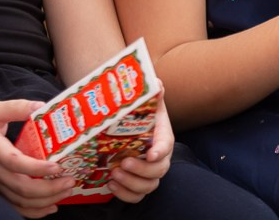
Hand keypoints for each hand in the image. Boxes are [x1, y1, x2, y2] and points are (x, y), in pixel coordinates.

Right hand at [0, 100, 72, 216]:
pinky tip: (51, 206)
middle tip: (71, 180)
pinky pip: (14, 206)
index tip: (58, 166)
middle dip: (49, 189)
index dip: (37, 167)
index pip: (16, 163)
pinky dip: (33, 211)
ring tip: (67, 191)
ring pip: (19, 201)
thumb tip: (42, 106)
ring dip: (45, 201)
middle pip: (22, 188)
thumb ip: (17, 107)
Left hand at [108, 82, 172, 202]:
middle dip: (142, 170)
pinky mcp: (136, 184)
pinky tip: (111, 184)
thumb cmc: (139, 117)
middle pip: (159, 170)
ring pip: (149, 186)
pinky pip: (137, 197)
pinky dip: (125, 194)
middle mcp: (158, 157)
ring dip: (132, 183)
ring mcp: (148, 173)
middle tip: (123, 163)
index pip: (167, 146)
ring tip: (114, 174)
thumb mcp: (146, 103)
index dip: (161, 151)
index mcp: (162, 137)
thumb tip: (157, 83)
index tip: (151, 153)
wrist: (127, 129)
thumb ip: (152, 93)